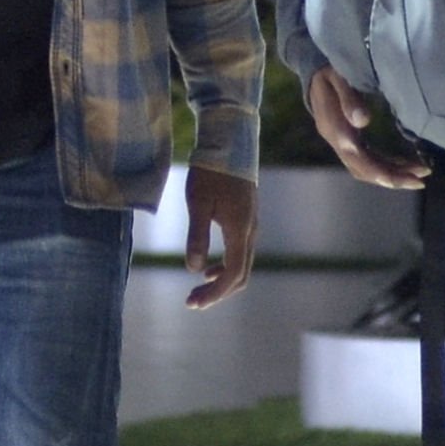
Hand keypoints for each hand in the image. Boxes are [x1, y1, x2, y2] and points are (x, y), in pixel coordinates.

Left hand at [182, 165, 258, 309]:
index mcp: (240, 230)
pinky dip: (226, 267)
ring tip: (197, 289)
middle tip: (192, 301)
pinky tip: (208, 268)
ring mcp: (252, 226)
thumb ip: (197, 236)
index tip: (193, 302)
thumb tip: (193, 269)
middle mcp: (251, 232)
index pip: (232, 274)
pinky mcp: (247, 220)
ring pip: (242, 265)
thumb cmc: (210, 171)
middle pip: (240, 276)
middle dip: (217, 293)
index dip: (213, 293)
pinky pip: (241, 253)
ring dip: (221, 282)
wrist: (229, 143)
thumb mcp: (198, 203)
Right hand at [307, 67, 426, 188]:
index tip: (402, 177)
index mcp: (334, 128)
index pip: (355, 158)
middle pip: (363, 170)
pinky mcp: (351, 141)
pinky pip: (369, 159)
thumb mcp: (338, 78)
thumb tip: (363, 121)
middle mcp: (337, 141)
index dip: (378, 171)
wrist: (315, 73)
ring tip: (420, 175)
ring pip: (367, 168)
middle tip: (421, 180)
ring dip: (392, 174)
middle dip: (392, 178)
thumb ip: (349, 98)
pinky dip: (387, 165)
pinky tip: (406, 165)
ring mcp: (343, 143)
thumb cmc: (330, 71)